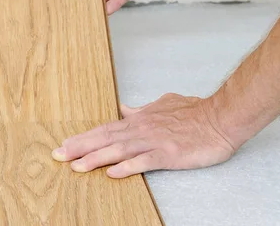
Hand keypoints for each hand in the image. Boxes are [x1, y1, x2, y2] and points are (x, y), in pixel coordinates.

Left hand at [51, 93, 236, 177]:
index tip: (65, 144)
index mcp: (139, 120)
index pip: (105, 129)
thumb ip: (141, 110)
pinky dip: (127, 167)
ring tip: (76, 167)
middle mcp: (141, 129)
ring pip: (119, 150)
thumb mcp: (162, 105)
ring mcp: (154, 142)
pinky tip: (112, 173)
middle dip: (79, 147)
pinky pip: (144, 161)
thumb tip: (124, 109)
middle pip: (104, 139)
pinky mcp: (168, 154)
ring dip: (96, 158)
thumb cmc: (194, 112)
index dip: (83, 137)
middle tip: (58, 155)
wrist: (220, 117)